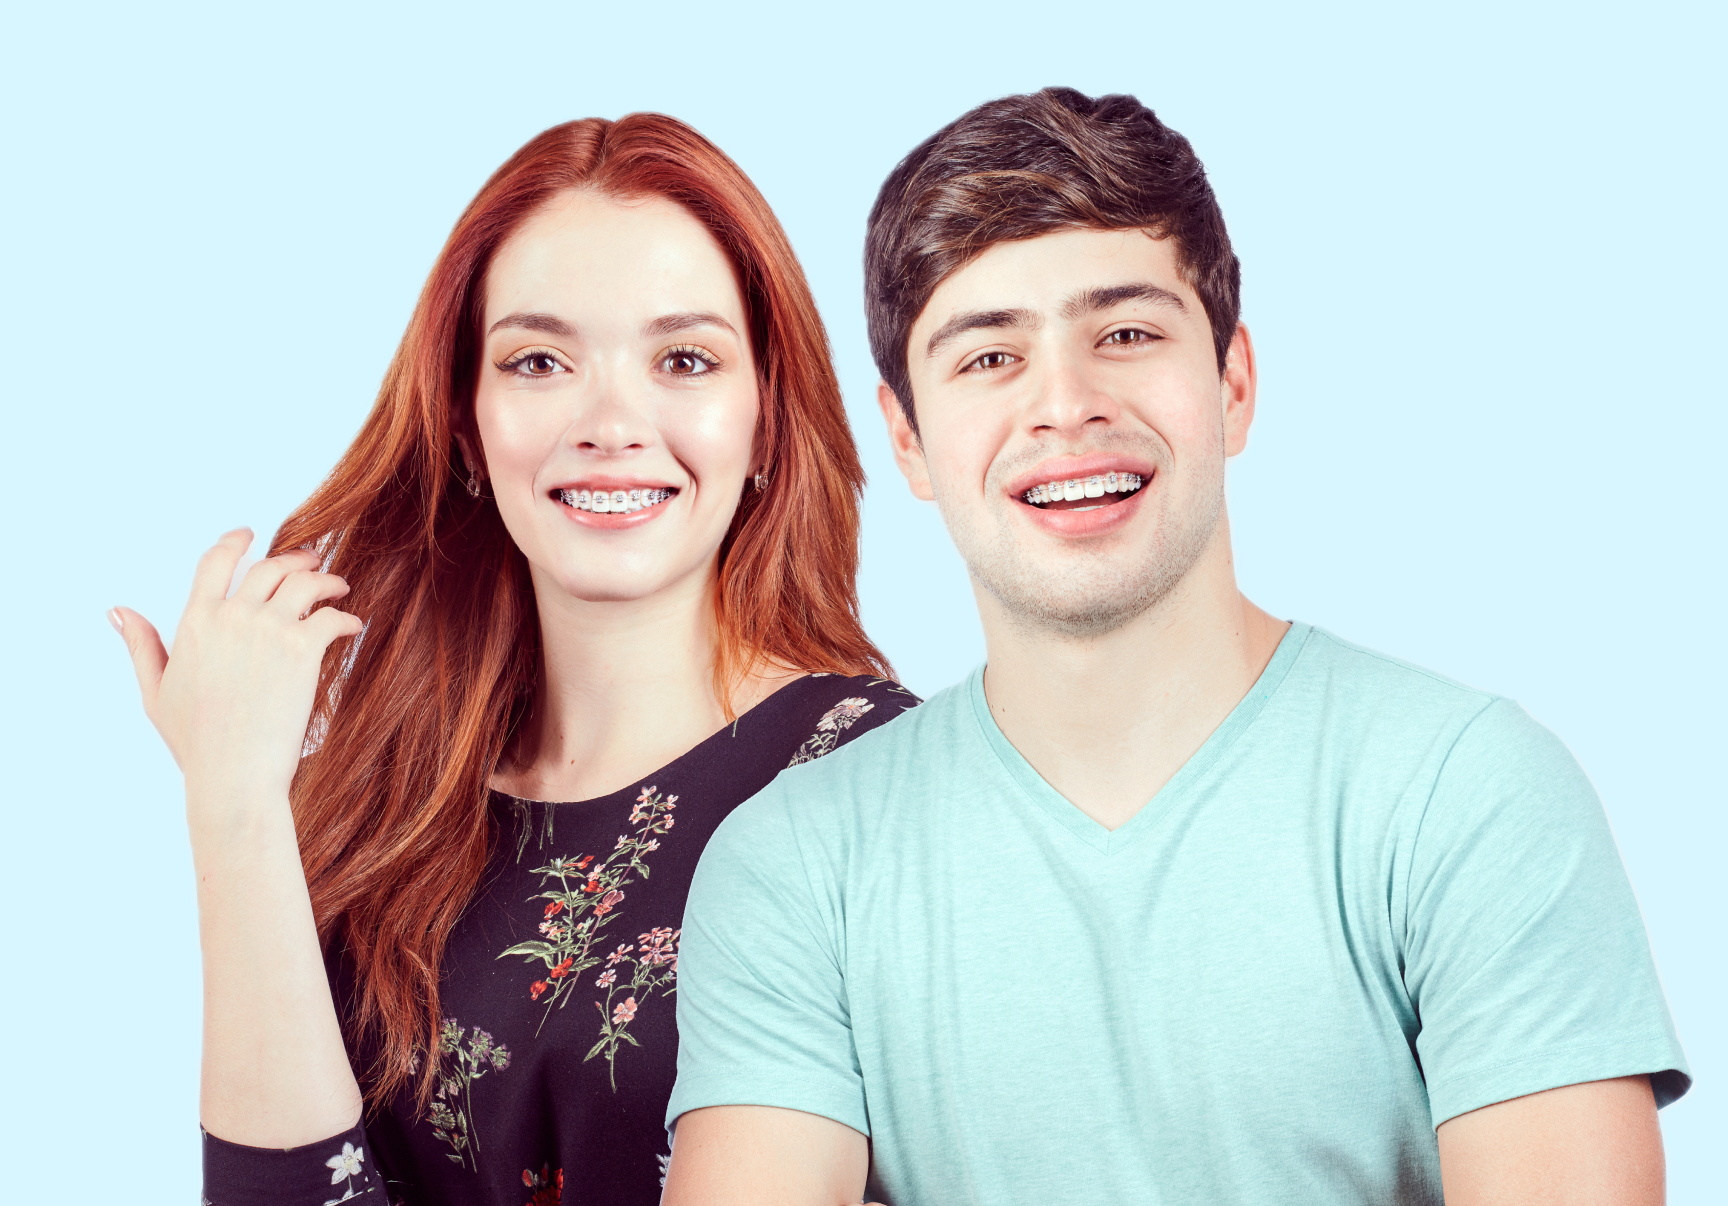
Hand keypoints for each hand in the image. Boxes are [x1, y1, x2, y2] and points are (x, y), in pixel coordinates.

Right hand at [111, 528, 363, 805]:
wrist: (234, 774)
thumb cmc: (195, 742)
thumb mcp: (156, 692)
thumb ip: (141, 646)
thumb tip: (119, 610)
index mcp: (194, 623)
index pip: (215, 562)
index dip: (234, 541)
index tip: (249, 532)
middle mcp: (231, 616)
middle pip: (270, 566)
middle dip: (295, 557)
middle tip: (312, 560)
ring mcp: (268, 630)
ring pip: (305, 582)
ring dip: (327, 579)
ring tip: (339, 587)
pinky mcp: (302, 649)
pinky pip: (331, 616)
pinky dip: (345, 616)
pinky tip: (352, 624)